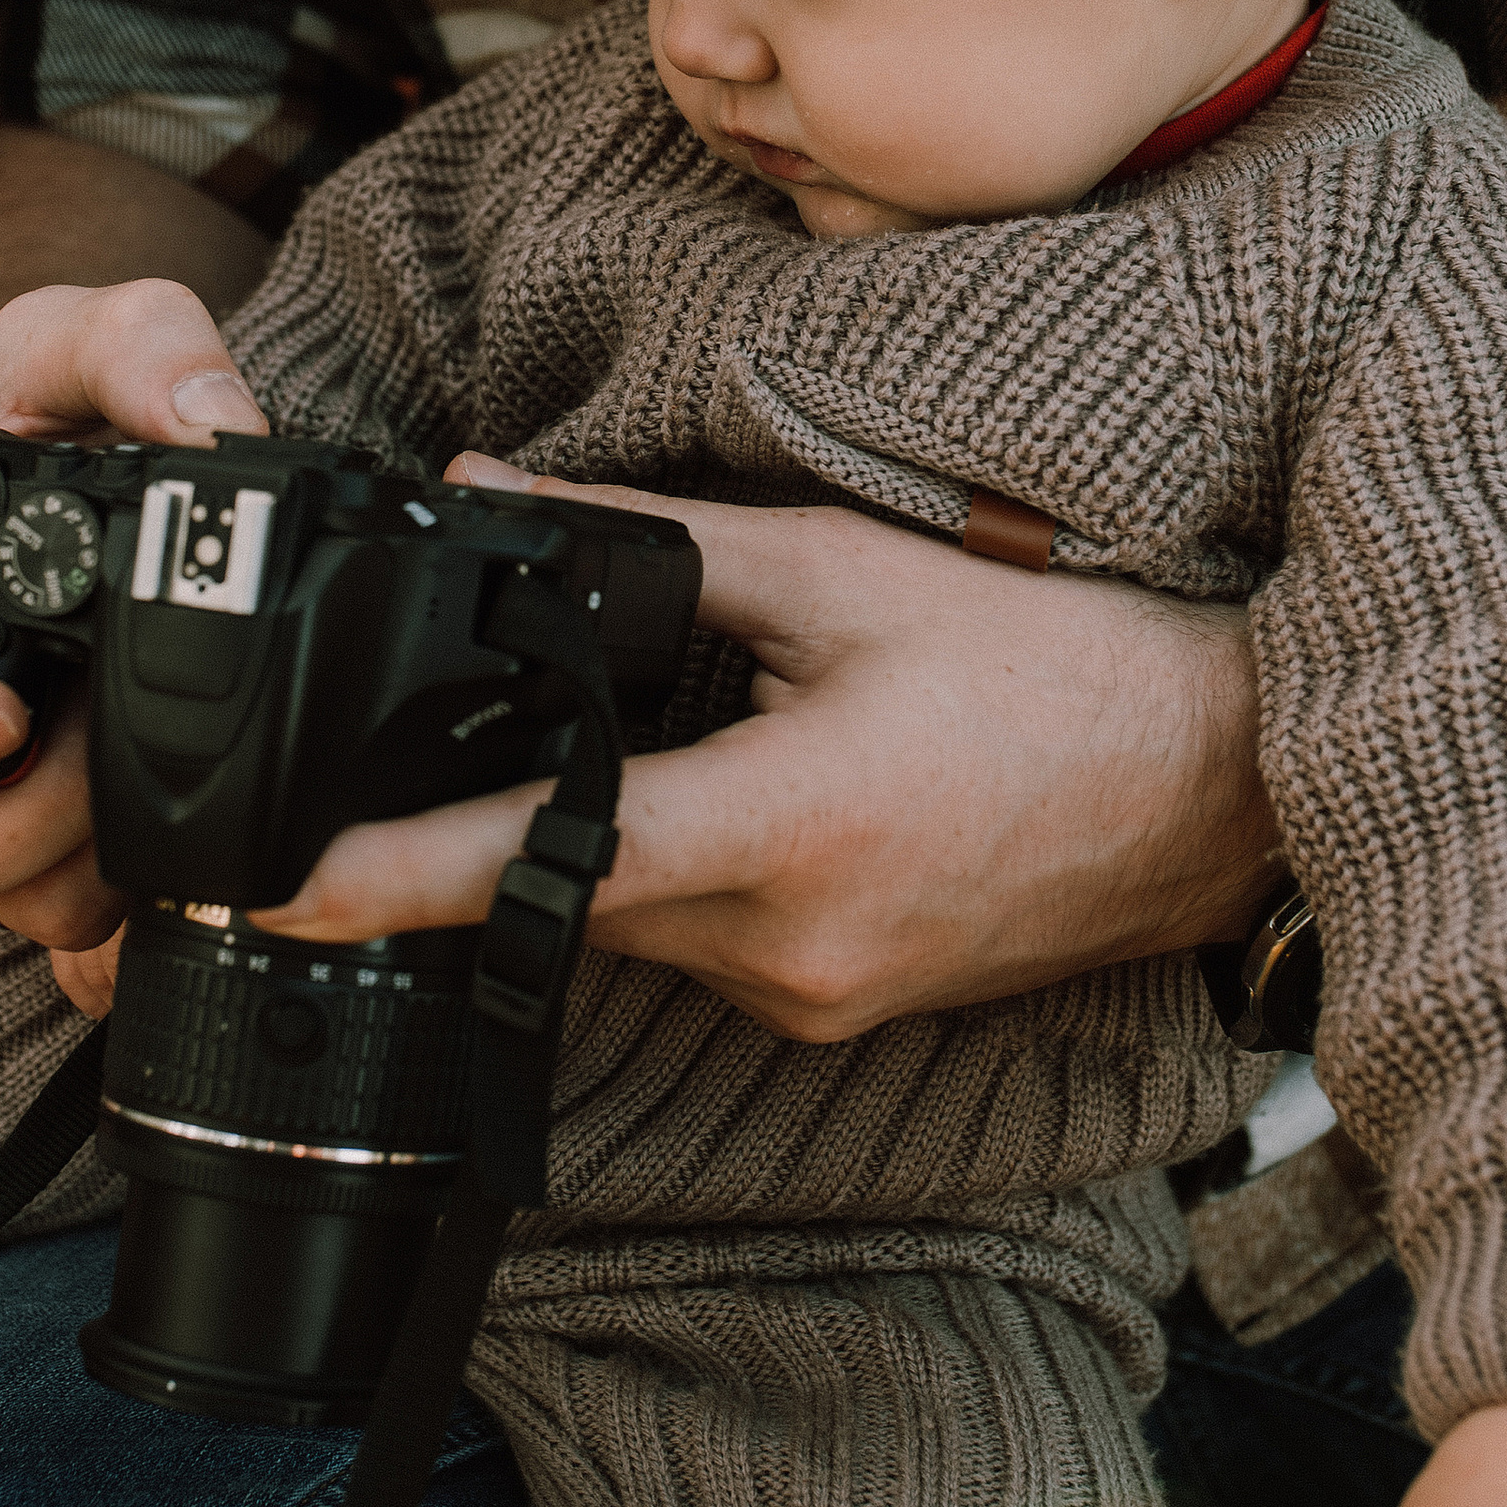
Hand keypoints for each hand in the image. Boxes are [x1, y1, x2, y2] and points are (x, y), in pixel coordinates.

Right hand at [0, 280, 267, 951]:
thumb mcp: (83, 330)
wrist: (96, 460)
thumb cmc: (48, 399)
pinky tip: (171, 841)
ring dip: (74, 861)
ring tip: (144, 763)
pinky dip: (115, 911)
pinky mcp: (25, 842)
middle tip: (104, 746)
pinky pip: (51, 932)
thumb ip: (141, 341)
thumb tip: (212, 430)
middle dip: (13, 823)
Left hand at [254, 457, 1280, 1037]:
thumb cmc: (1067, 670)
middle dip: (498, 828)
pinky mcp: (845, 1012)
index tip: (275, 899)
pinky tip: (718, 793)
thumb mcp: (853, 575)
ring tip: (621, 742)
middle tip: (431, 752)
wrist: (1231, 792)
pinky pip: (705, 952)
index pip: (544, 864)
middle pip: (566, 898)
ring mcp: (816, 1000)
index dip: (396, 885)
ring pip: (632, 930)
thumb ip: (656, 543)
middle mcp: (785, 950)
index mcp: (783, 834)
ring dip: (595, 851)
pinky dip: (674, 881)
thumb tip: (497, 494)